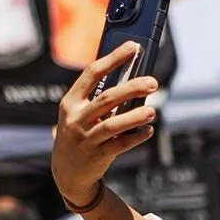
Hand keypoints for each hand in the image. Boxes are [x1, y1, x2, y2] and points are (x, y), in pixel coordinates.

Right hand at [51, 43, 158, 210]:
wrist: (67, 171)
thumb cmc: (79, 134)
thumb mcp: (79, 113)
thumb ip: (98, 98)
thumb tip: (132, 78)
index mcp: (70, 102)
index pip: (92, 74)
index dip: (114, 58)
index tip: (133, 47)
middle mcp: (75, 118)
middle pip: (107, 98)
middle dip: (132, 88)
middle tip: (152, 83)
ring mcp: (85, 138)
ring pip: (113, 124)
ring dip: (135, 116)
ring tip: (152, 111)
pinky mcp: (96, 156)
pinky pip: (120, 145)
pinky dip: (136, 137)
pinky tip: (148, 130)